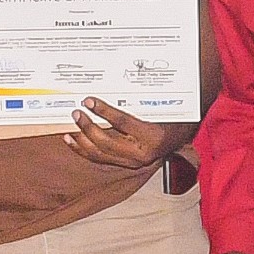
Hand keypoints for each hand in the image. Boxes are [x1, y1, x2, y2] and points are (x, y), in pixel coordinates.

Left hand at [64, 98, 191, 171]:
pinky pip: (100, 158)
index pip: (123, 123)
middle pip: (107, 142)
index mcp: (152, 137)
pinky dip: (83, 149)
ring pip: (100, 153)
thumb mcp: (160, 108)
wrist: (181, 138)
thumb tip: (110, 89)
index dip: (104, 111)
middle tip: (77, 113)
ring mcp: (132, 162)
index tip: (89, 101)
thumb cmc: (173, 120)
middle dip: (88, 128)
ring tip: (71, 126)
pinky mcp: (125, 164)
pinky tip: (72, 140)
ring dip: (82, 140)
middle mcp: (142, 154)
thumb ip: (137, 102)